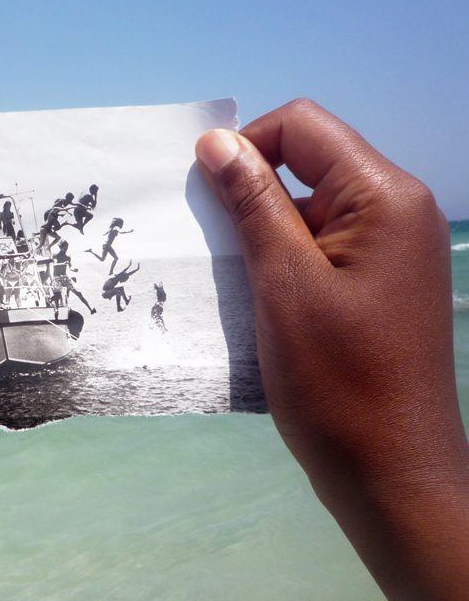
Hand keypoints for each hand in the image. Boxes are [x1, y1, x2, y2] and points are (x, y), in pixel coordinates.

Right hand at [196, 99, 467, 600]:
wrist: (391, 474)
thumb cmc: (336, 380)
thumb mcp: (283, 283)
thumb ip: (252, 204)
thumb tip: (215, 142)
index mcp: (384, 198)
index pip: (302, 126)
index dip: (245, 147)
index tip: (205, 197)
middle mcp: (395, 211)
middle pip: (308, 162)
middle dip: (250, 192)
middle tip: (212, 244)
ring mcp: (389, 250)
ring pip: (308, 209)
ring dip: (261, 233)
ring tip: (231, 280)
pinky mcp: (376, 284)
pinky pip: (319, 248)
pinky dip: (279, 262)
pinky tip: (253, 300)